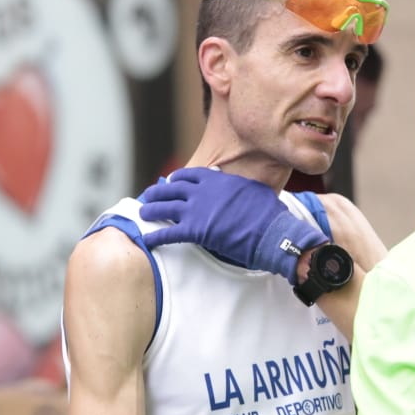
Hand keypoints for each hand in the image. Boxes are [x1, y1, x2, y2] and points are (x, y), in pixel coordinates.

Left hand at [137, 168, 327, 284]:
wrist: (273, 233)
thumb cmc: (269, 214)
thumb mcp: (252, 190)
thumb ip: (236, 186)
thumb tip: (233, 185)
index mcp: (217, 180)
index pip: (189, 175)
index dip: (176, 179)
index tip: (170, 182)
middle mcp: (203, 191)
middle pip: (171, 189)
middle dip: (157, 193)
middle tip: (148, 196)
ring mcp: (197, 210)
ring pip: (165, 208)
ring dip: (151, 210)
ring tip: (142, 213)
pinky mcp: (196, 231)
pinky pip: (168, 233)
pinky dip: (155, 236)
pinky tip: (147, 239)